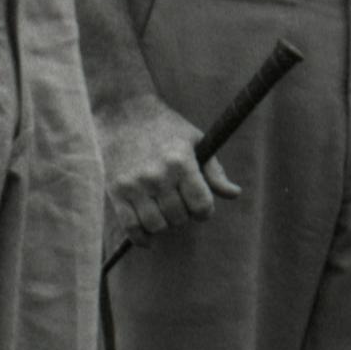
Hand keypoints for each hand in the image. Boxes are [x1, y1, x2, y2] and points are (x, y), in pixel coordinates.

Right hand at [98, 93, 219, 248]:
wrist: (123, 112)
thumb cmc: (165, 126)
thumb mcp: (195, 141)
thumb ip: (214, 170)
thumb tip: (234, 194)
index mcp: (181, 163)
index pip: (201, 205)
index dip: (205, 211)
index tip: (201, 207)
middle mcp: (157, 176)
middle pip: (179, 217)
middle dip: (184, 215)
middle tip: (180, 205)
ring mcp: (134, 185)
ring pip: (156, 225)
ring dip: (165, 225)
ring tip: (165, 213)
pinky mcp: (116, 191)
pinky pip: (130, 227)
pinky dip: (142, 237)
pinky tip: (149, 237)